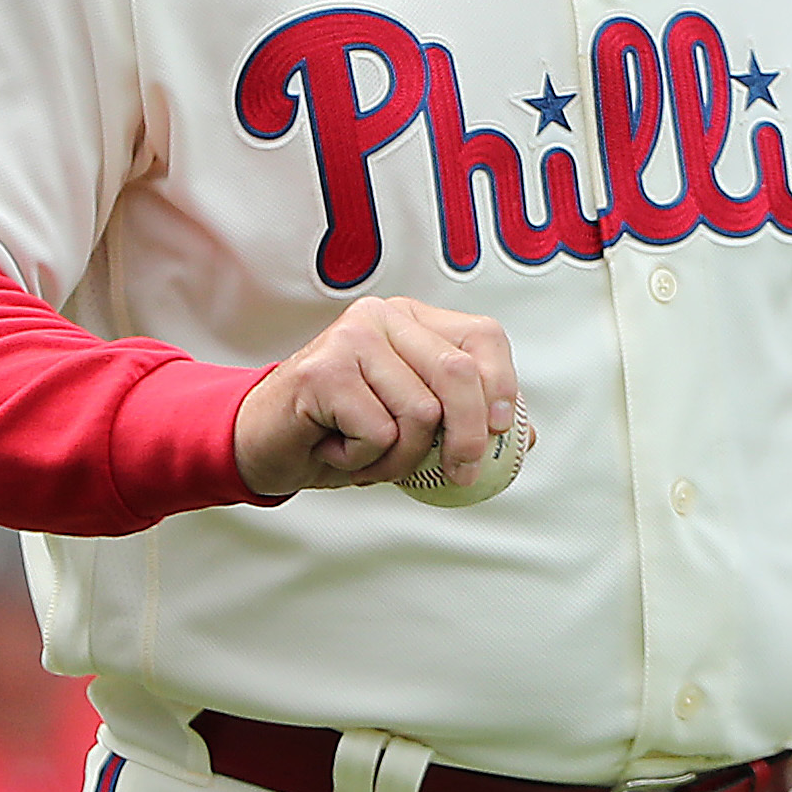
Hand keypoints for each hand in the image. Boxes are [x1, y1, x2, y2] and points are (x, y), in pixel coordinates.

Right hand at [237, 298, 522, 498]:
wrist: (265, 446)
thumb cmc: (341, 433)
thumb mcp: (411, 425)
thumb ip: (463, 420)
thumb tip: (525, 434)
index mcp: (412, 319)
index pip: (483, 336)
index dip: (503, 384)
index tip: (504, 431)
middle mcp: (383, 316)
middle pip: (459, 375)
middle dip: (470, 437)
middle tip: (460, 475)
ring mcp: (351, 338)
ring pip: (421, 413)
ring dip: (401, 457)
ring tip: (368, 454)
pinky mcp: (324, 370)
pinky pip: (378, 432)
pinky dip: (365, 460)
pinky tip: (336, 448)